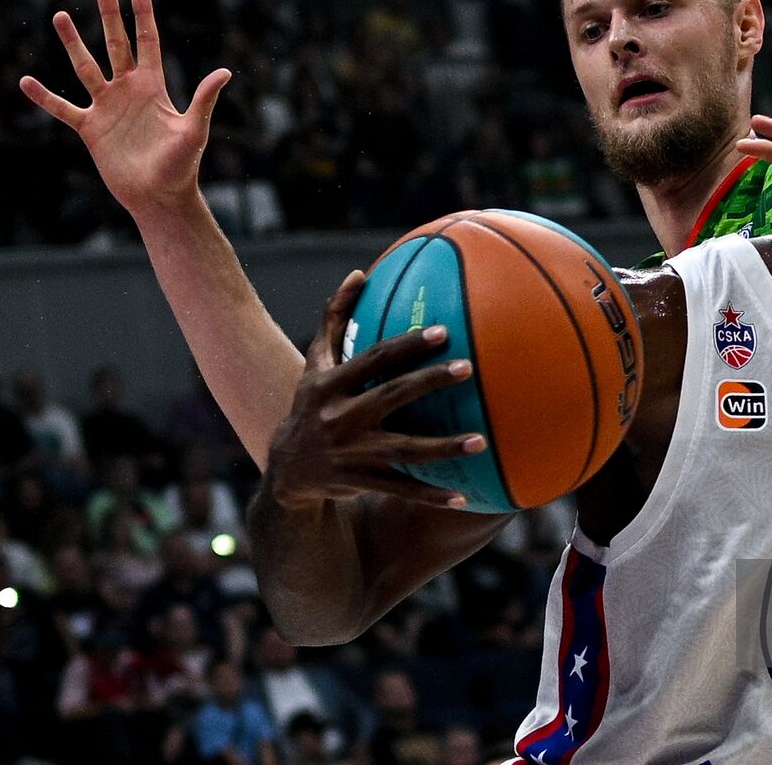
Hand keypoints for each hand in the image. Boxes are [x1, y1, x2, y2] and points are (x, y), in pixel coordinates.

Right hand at [18, 0, 231, 219]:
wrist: (159, 195)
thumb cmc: (182, 165)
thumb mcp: (194, 129)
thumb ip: (204, 99)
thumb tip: (226, 72)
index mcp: (154, 87)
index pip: (148, 43)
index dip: (143, 16)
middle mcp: (128, 91)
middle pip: (116, 45)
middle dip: (109, 16)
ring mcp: (107, 107)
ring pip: (85, 67)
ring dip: (73, 43)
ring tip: (59, 15)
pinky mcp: (90, 128)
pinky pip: (63, 108)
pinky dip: (45, 97)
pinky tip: (27, 81)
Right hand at [266, 270, 486, 511]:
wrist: (289, 469)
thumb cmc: (313, 403)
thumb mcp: (315, 363)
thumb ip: (334, 318)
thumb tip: (358, 274)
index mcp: (329, 385)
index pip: (373, 359)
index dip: (407, 345)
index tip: (443, 331)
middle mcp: (338, 417)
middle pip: (390, 396)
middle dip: (430, 382)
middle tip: (470, 368)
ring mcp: (350, 453)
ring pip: (404, 450)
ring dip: (444, 447)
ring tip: (482, 441)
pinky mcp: (360, 482)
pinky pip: (401, 489)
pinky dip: (431, 496)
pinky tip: (465, 497)